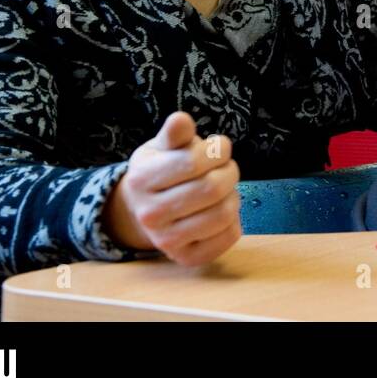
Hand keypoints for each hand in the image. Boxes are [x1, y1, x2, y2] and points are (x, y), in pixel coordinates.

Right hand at [102, 112, 241, 266]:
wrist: (143, 210)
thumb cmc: (160, 169)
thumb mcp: (161, 147)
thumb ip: (175, 134)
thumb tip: (181, 120)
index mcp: (142, 179)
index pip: (193, 162)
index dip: (218, 150)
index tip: (221, 147)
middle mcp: (150, 214)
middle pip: (212, 189)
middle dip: (230, 171)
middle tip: (226, 167)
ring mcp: (166, 241)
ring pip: (223, 214)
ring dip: (234, 195)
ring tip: (224, 189)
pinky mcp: (186, 257)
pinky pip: (228, 237)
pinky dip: (234, 220)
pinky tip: (221, 210)